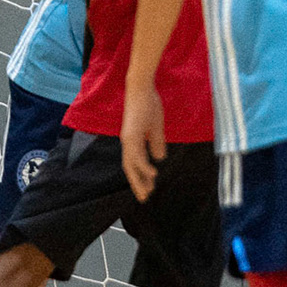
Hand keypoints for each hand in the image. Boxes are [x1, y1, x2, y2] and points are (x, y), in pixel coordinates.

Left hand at [120, 83, 165, 202]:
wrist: (142, 88)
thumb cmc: (148, 104)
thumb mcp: (155, 127)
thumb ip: (156, 142)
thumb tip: (159, 158)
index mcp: (133, 141)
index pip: (134, 163)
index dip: (140, 177)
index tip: (148, 189)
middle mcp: (128, 142)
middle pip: (130, 168)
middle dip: (137, 184)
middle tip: (144, 198)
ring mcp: (128, 138)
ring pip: (131, 164)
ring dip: (139, 179)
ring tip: (147, 192)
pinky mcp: (131, 134)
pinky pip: (137, 154)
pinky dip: (143, 165)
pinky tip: (152, 174)